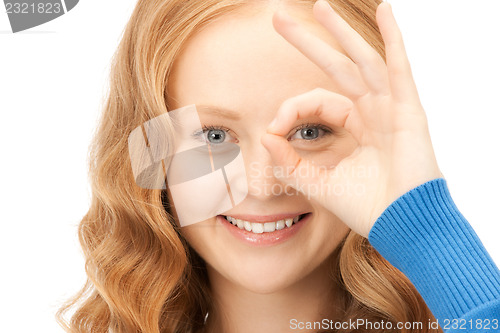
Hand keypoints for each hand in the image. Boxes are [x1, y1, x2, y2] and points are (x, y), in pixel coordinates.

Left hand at [261, 0, 442, 237]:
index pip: (316, 101)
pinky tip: (386, 12)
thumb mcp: (318, 182)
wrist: (401, 227)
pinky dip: (394, 40)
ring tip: (318, 7)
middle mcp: (371, 112)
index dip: (290, 109)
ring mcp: (390, 108)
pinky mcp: (408, 111)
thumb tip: (265, 136)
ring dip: (340, 33)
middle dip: (308, 42)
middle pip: (337, 66)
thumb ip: (289, 160)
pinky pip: (399, 69)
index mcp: (354, 127)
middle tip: (278, 19)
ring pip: (363, 60)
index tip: (272, 127)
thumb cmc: (367, 208)